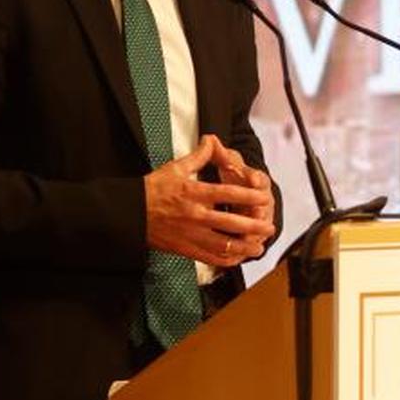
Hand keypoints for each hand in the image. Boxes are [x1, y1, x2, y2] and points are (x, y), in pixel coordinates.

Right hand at [144, 134, 275, 268]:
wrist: (129, 213)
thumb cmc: (152, 189)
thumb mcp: (175, 167)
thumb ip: (199, 156)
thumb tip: (211, 139)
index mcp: (194, 193)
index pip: (228, 194)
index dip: (250, 196)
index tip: (265, 197)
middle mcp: (195, 215)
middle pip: (231, 223)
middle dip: (254, 226)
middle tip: (269, 226)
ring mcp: (190, 234)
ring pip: (223, 244)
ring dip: (244, 246)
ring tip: (259, 246)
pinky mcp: (185, 249)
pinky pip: (209, 258)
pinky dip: (226, 260)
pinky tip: (237, 258)